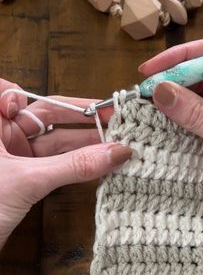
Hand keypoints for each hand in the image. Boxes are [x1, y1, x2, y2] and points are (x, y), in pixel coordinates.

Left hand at [0, 80, 131, 249]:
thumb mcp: (27, 181)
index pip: (19, 93)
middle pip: (48, 118)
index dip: (53, 98)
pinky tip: (101, 162)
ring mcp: (16, 157)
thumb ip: (73, 166)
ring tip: (119, 142)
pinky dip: (77, 164)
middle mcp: (4, 135)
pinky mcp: (26, 177)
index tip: (88, 104)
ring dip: (86, 144)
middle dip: (83, 119)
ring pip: (56, 143)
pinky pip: (57, 165)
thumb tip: (117, 152)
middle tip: (118, 119)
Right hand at [139, 36, 202, 184]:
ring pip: (199, 93)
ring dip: (174, 96)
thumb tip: (160, 91)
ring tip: (149, 103)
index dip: (185, 55)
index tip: (153, 68)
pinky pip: (198, 114)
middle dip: (175, 76)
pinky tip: (162, 118)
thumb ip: (197, 116)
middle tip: (145, 88)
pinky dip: (180, 115)